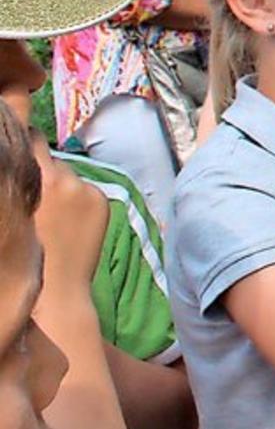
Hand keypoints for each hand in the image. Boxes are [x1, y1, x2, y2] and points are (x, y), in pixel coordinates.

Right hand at [32, 136, 107, 287]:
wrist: (56, 289)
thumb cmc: (26, 252)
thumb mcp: (17, 212)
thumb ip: (23, 184)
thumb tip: (24, 161)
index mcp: (38, 179)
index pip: (33, 139)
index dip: (26, 139)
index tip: (20, 141)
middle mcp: (65, 177)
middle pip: (51, 158)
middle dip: (43, 168)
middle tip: (37, 191)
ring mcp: (86, 188)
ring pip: (68, 175)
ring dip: (61, 185)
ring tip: (53, 216)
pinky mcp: (101, 199)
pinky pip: (85, 189)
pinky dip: (78, 199)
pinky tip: (69, 223)